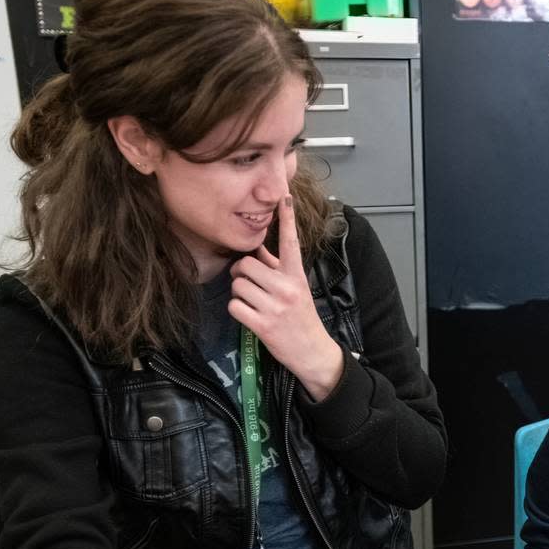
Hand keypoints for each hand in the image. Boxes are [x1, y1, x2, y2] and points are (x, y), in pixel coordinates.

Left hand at [229, 195, 344, 401]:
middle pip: (246, 264)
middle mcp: (287, 287)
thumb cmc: (302, 317)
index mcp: (297, 275)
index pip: (290, 242)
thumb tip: (257, 252)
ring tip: (253, 303)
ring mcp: (275, 306)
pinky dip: (237, 310)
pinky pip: (235, 306)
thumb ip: (277, 269)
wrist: (313, 352)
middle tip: (249, 284)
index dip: (287, 219)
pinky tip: (249, 316)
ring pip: (238, 285)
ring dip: (239, 293)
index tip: (285, 197)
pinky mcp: (263, 324)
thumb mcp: (296, 289)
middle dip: (241, 273)